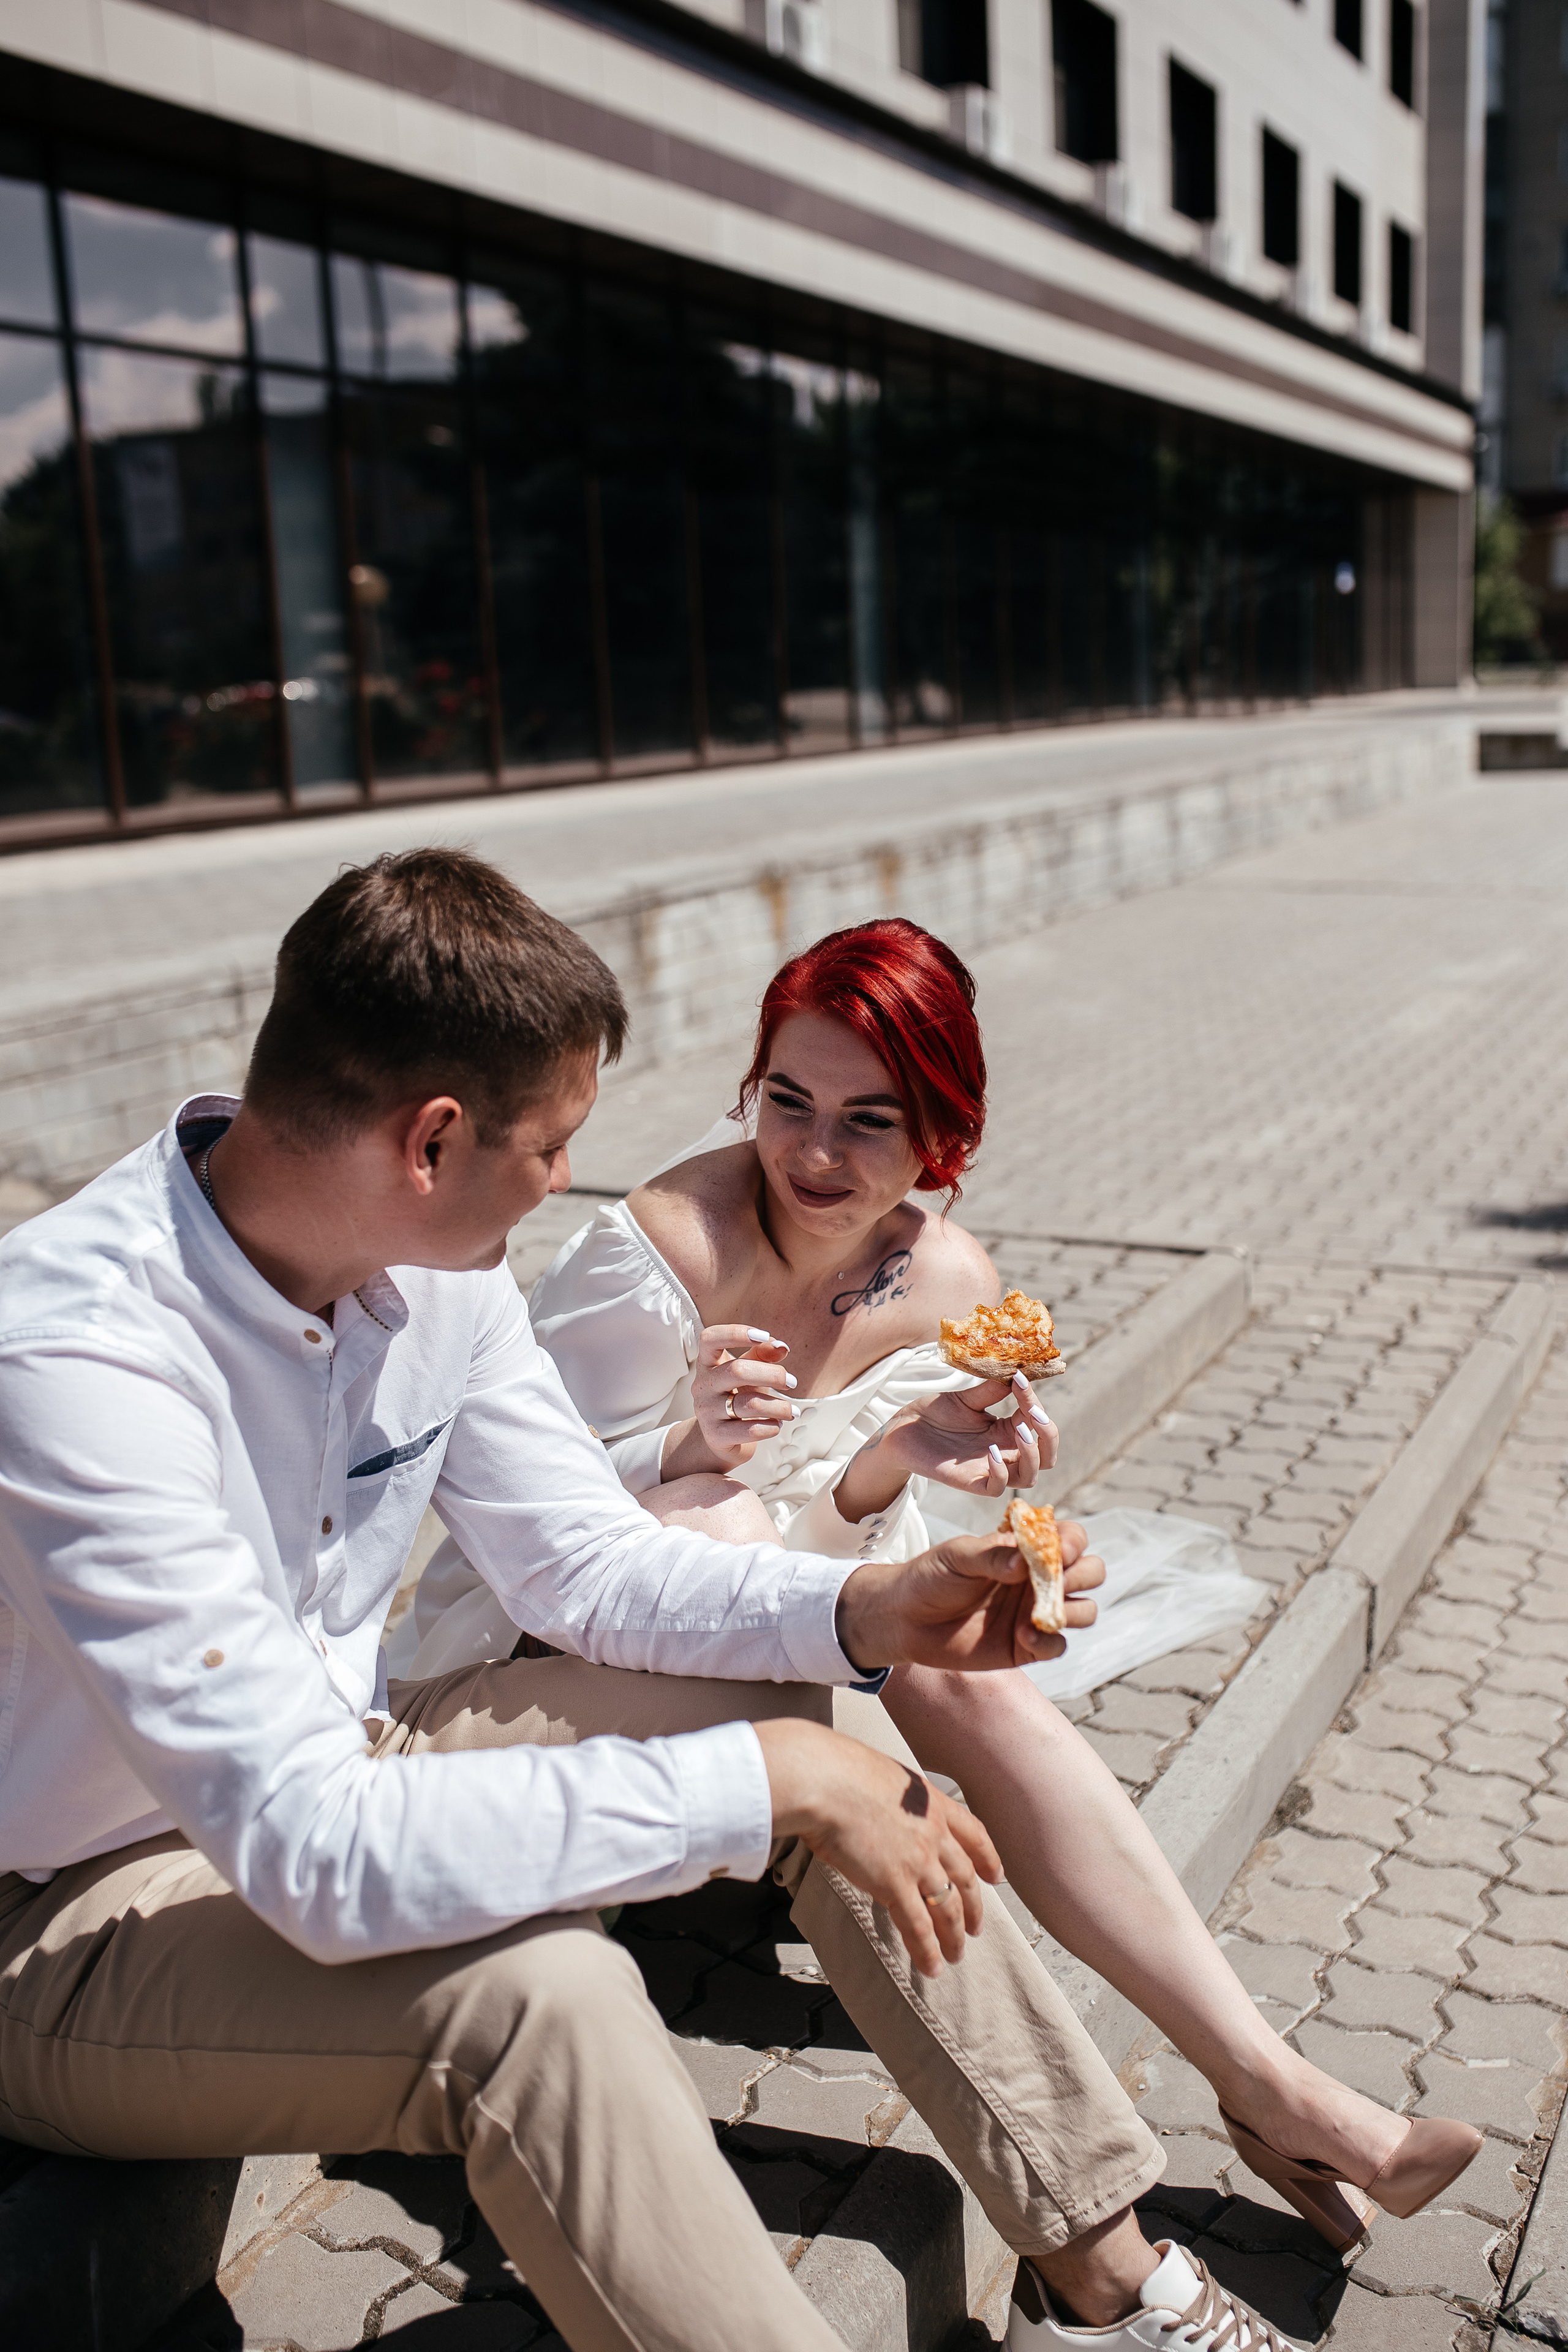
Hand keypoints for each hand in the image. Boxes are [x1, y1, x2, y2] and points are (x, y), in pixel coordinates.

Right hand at [687, 1325, 797, 1470]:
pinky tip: (777, 1425)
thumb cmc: (737, 1396)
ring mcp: (706, 1411)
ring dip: (779, 1406)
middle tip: (793, 1382)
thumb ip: (763, 1355)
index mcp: (708, 1363)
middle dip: (773, 1375)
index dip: (736, 1332)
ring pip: (749, 1404)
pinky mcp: (716, 1436)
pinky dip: (771, 1427)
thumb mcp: (748, 1371)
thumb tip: (782, 1346)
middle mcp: (703, 1385)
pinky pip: (750, 1430)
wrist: (719, 1438)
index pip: (710, 1338)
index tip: (764, 1336)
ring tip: (793, 1411)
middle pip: (737, 1371)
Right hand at [754, 1715, 1002, 1975]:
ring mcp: (917, 1861)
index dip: (988, 1857)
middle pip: (964, 1878)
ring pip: (947, 1908)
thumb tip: (884, 1815)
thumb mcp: (884, 1777)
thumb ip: (896, 1802)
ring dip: (953, 1936)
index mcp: (931, 1802)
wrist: (824, 1779)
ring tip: (955, 1955)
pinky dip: (927, 1951)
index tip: (996, 1875)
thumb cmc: (838, 1771)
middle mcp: (933, 1833)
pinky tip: (931, 1966)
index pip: (973, 1833)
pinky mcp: (895, 1884)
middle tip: (975, 1927)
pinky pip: (918, 1926)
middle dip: (973, 1907)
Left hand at [832, 1369, 1058, 1523]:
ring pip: (1029, 1476)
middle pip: (1046, 1456)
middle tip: (1034, 1413)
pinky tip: (991, 1453)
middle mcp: (1004, 1452)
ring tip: (1019, 1431)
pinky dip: (1000, 1474)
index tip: (1019, 1377)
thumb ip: (991, 1390)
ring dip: (1031, 1454)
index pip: (1037, 1422)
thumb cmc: (935, 1415)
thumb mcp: (966, 1399)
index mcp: (1007, 1431)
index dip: (1034, 1401)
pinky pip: (997, 1489)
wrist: (902, 1430)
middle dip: (1048, 1435)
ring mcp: (989, 1470)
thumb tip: (1017, 1370)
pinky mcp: (971, 1483)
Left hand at [834, 1521, 1102, 1676]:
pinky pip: (1059, 1646)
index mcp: (1026, 1550)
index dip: (1074, 1542)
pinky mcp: (1027, 1646)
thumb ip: (991, 1555)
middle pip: (1091, 1572)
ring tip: (1038, 1614)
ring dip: (1074, 1610)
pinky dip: (1050, 1641)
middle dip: (1083, 1575)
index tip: (1061, 1550)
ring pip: (1085, 1610)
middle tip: (1057, 1582)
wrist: (905, 1619)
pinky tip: (1023, 1636)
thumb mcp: (957, 1556)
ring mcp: (1035, 1613)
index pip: (1071, 1538)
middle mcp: (1038, 1580)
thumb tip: (1024, 1563)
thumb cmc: (931, 1577)